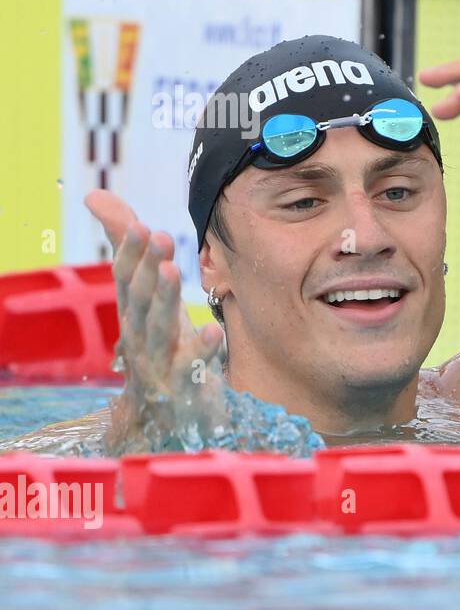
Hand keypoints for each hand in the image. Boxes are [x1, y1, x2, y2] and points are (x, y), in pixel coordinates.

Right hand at [85, 190, 227, 453]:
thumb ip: (131, 249)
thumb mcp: (151, 296)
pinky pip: (191, 367)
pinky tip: (215, 329)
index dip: (129, 253)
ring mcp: (159, 364)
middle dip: (147, 267)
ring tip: (174, 270)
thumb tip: (95, 196)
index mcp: (132, 314)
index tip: (140, 225)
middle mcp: (139, 337)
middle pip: (139, 299)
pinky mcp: (184, 386)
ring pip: (158, 329)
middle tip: (160, 235)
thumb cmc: (165, 343)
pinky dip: (201, 348)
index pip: (125, 278)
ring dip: (164, 298)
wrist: (174, 413)